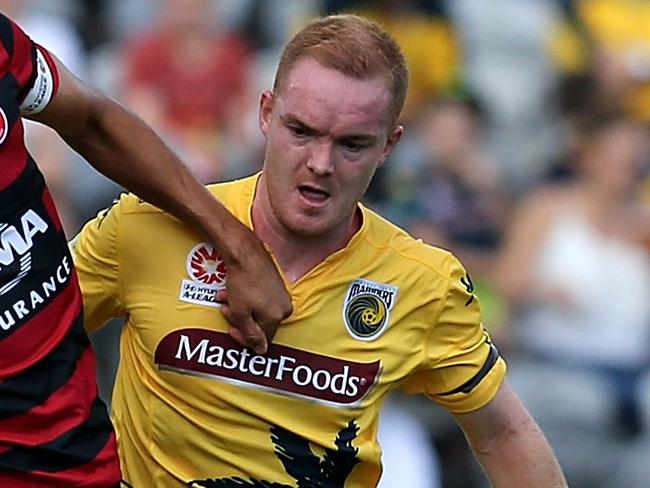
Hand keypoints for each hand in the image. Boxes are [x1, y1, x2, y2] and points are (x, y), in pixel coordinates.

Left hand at [216, 229, 291, 353]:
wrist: (246, 253)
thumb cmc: (242, 282)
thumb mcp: (241, 313)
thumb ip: (251, 334)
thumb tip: (261, 350)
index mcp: (276, 317)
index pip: (262, 339)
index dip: (243, 337)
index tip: (231, 329)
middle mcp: (284, 307)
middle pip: (259, 324)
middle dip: (240, 319)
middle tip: (226, 310)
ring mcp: (282, 295)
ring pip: (258, 311)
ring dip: (240, 308)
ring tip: (226, 299)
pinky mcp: (277, 284)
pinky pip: (262, 299)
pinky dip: (247, 298)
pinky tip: (233, 291)